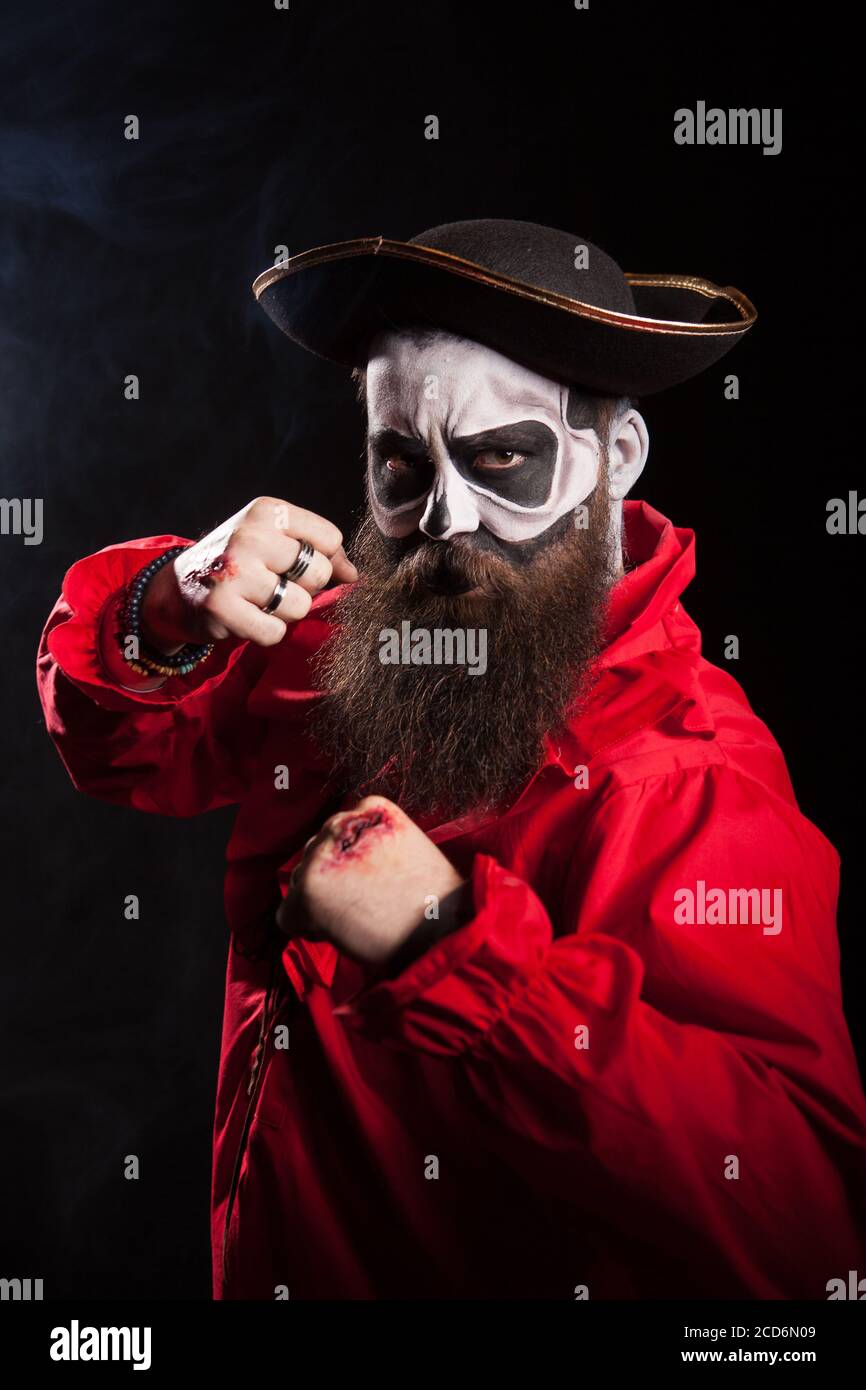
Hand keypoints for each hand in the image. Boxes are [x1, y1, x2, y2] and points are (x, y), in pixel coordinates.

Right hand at [141, 496, 357, 651]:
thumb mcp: (273, 541)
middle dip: (304, 588)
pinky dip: (265, 632)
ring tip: (257, 601)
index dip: (322, 560)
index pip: (329, 539)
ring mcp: (234, 569)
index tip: (293, 565)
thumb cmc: (237, 563)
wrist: (176, 589)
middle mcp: (250, 534)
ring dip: (284, 613)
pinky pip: (275, 632)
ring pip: (300, 605)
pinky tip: (245, 617)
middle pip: (320, 573)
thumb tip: (354, 574)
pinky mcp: (222, 606)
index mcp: (267, 511)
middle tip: (271, 585)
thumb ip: (318, 551)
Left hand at [276, 796, 465, 966]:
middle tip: (368, 905)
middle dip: (334, 882)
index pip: (340, 835)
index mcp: (369, 809)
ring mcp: (321, 855)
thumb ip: (372, 846)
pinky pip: (288, 915)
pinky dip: (309, 929)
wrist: (445, 929)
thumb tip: (343, 869)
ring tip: (361, 917)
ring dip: (323, 904)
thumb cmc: (433, 899)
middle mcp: (340, 823)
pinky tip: (344, 930)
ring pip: (302, 882)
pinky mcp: (309, 889)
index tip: (377, 883)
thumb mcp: (408, 849)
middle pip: (316, 854)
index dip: (353, 865)